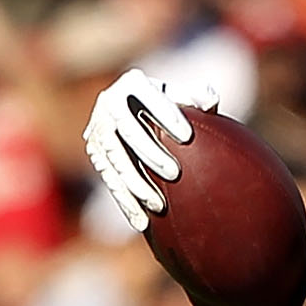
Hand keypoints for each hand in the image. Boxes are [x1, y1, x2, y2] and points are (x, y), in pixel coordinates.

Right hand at [84, 68, 217, 233]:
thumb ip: (200, 98)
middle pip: (127, 130)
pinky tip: (142, 222)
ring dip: (135, 183)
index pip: (149, 96)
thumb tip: (211, 101)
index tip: (188, 137)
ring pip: (114, 158)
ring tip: (159, 205)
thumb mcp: (185, 99)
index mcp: (133, 83)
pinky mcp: (95, 151)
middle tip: (175, 174)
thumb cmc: (172, 108)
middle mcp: (110, 102)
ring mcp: (98, 127)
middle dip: (150, 153)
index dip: (166, 114)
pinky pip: (108, 178)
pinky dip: (125, 200)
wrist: (137, 114)